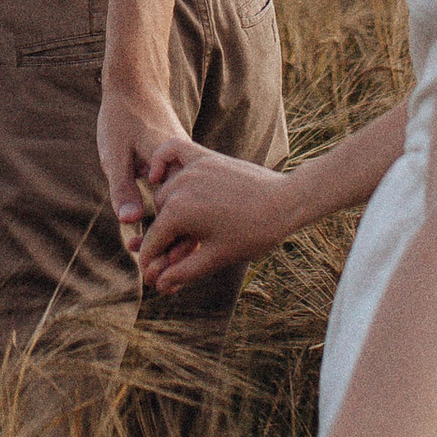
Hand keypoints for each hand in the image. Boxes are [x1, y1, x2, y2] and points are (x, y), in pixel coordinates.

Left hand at [98, 77, 183, 257]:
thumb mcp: (115, 154)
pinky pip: (185, 199)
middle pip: (187, 217)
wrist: (135, 84)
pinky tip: (167, 240)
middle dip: (176, 248)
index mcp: (174, 165)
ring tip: (168, 268)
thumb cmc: (120, 118)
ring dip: (178, 236)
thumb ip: (122, 188)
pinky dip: (177, 218)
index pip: (178, 215)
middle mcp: (187, 169)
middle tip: (164, 281)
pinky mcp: (184, 169)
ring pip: (188, 210)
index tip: (158, 273)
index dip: (170, 246)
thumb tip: (131, 222)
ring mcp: (188, 168)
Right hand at [137, 139, 294, 296]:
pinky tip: (156, 174)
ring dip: (169, 209)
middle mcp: (179, 186)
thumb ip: (182, 272)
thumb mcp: (216, 258)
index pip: (152, 241)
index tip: (152, 277)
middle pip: (159, 217)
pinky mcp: (205, 156)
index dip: (151, 262)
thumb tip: (157, 285)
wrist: (286, 202)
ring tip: (187, 229)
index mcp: (178, 213)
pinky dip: (161, 160)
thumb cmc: (253, 234)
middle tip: (181, 254)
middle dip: (166, 237)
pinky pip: (172, 150)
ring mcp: (192, 168)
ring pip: (165, 191)